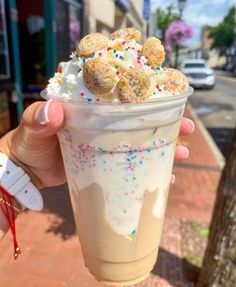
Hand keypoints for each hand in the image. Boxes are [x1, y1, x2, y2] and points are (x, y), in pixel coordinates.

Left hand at [0, 101, 193, 188]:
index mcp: (90, 105)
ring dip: (165, 145)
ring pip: (143, 139)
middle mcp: (104, 119)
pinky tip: (165, 177)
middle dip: (167, 121)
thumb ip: (39, 119)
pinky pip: (133, 163)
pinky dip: (149, 169)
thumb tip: (53, 113)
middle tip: (187, 127)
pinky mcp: (108, 160)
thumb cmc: (30, 143)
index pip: (123, 92)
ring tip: (183, 152)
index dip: (148, 93)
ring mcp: (108, 141)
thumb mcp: (33, 128)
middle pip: (142, 117)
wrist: (28, 170)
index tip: (170, 97)